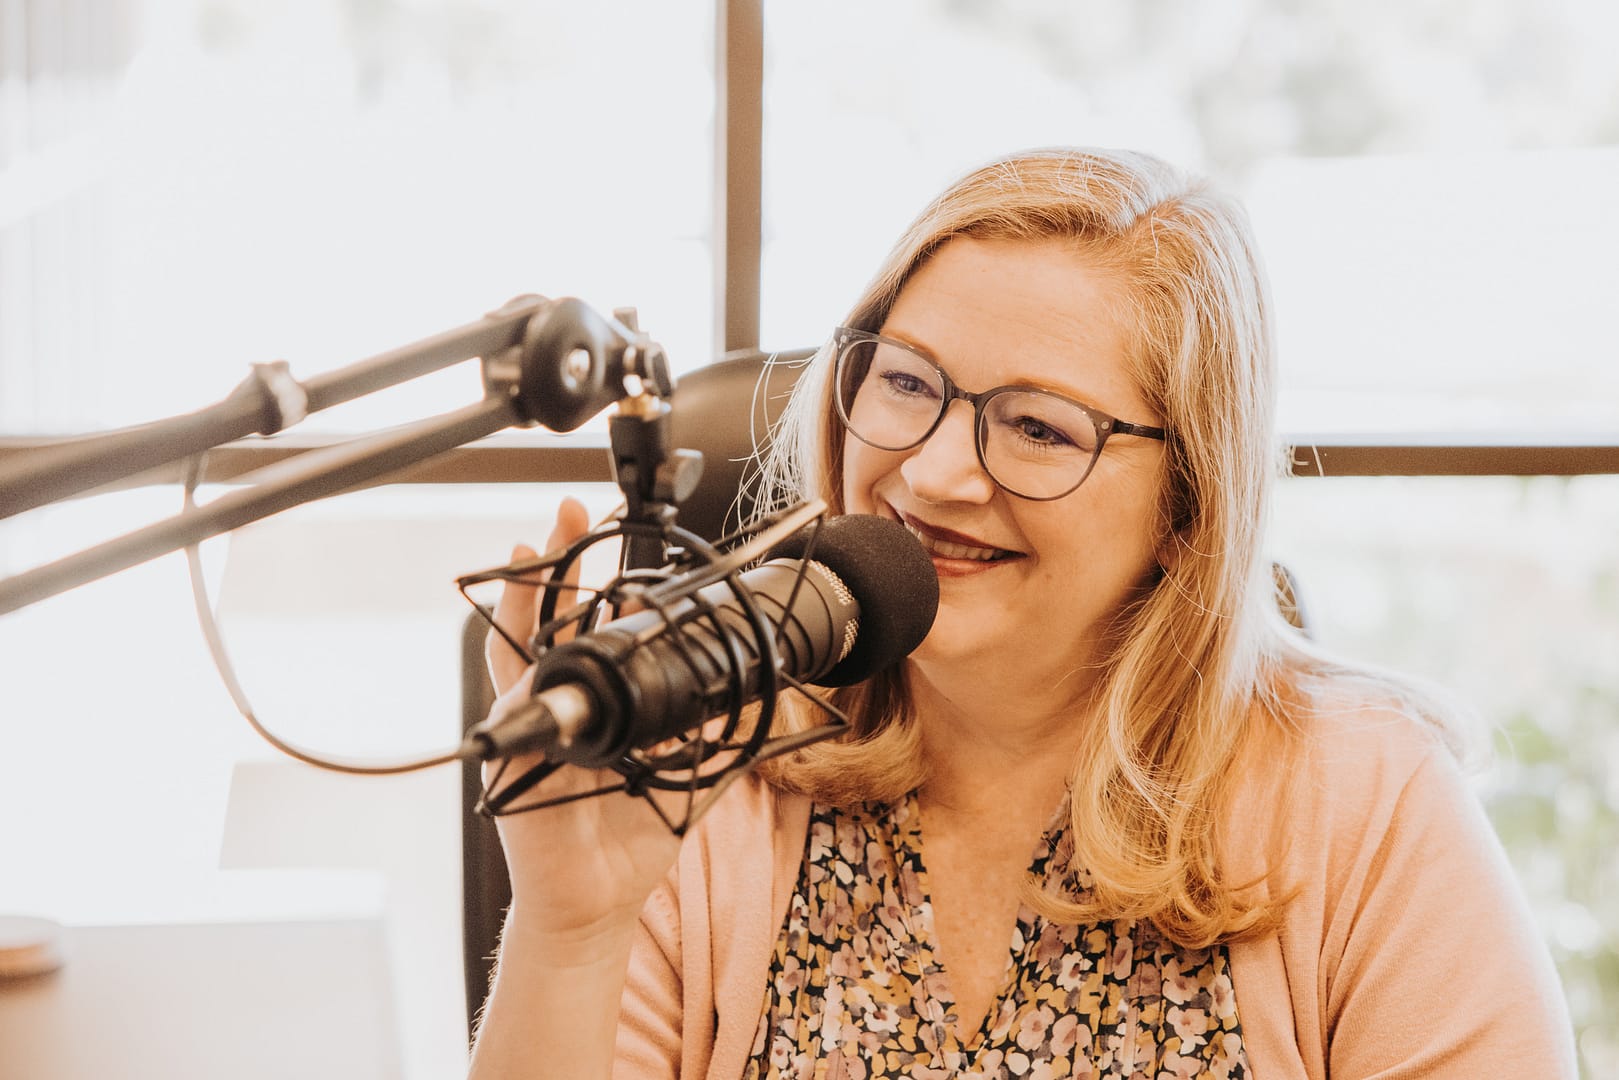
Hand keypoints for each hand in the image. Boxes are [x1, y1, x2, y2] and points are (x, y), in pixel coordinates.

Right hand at [479, 497, 681, 934]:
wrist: (601, 899)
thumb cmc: (635, 836)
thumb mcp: (688, 772)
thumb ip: (711, 729)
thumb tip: (748, 688)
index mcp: (602, 702)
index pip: (595, 628)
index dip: (599, 583)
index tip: (614, 536)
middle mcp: (562, 703)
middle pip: (549, 619)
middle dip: (553, 563)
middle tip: (566, 515)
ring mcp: (532, 723)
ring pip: (518, 644)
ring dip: (523, 595)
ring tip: (531, 550)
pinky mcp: (512, 752)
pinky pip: (507, 698)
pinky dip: (513, 661)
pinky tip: (519, 624)